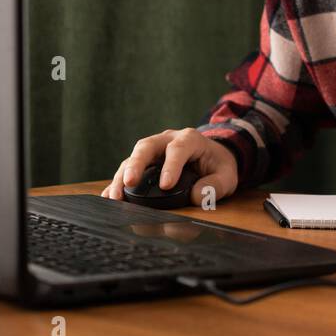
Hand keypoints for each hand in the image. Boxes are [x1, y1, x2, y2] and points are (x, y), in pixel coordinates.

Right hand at [99, 127, 239, 205]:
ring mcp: (153, 150)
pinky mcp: (143, 162)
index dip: (171, 166)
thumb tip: (197, 197)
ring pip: (132, 158)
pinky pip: (127, 169)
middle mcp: (166, 140)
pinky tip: (108, 197)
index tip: (166, 185)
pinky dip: (117, 183)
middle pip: (146, 146)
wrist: (211, 155)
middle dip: (136, 164)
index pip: (178, 149)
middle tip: (129, 182)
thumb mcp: (227, 175)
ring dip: (121, 176)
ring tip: (115, 197)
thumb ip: (216, 185)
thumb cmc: (217, 164)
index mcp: (189, 139)